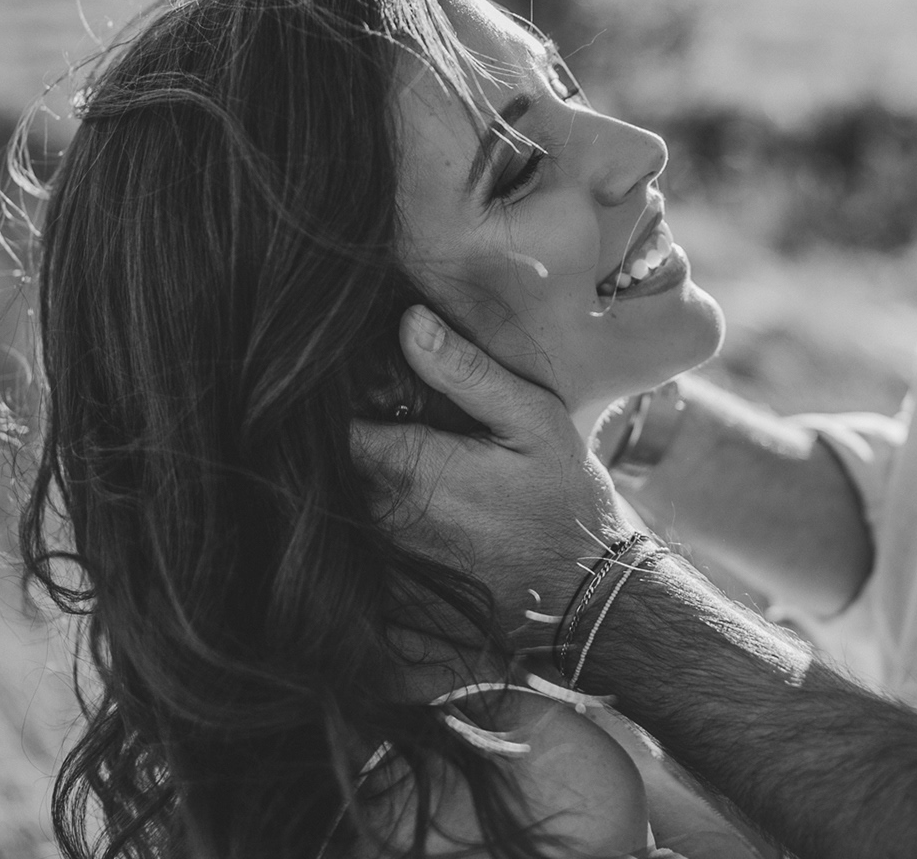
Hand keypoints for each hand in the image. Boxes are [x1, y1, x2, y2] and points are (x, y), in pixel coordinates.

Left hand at [354, 305, 632, 621]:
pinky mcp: (394, 592)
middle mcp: (383, 517)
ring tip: (412, 461)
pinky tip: (422, 515)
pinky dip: (370, 527)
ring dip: (361, 479)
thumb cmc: (563, 499)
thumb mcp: (531, 419)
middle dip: (351, 434)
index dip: (336, 398)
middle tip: (394, 417)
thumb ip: (466, 371)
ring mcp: (387, 560)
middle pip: (332, 464)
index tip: (365, 384)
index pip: (331, 423)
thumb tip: (409, 320)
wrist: (585, 597)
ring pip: (344, 503)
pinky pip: (361, 550)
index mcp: (408, 467)